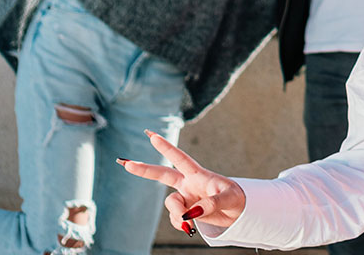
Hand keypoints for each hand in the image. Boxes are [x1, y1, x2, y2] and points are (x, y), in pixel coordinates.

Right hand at [120, 130, 245, 234]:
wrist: (240, 213)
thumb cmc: (237, 199)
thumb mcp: (229, 199)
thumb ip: (211, 204)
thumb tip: (191, 213)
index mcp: (199, 174)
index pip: (180, 159)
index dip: (166, 148)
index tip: (152, 136)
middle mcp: (189, 183)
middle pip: (162, 174)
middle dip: (144, 169)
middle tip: (124, 163)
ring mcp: (186, 197)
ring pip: (171, 205)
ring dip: (178, 215)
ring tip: (193, 222)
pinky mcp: (185, 210)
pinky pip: (176, 219)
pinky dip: (181, 224)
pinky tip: (191, 227)